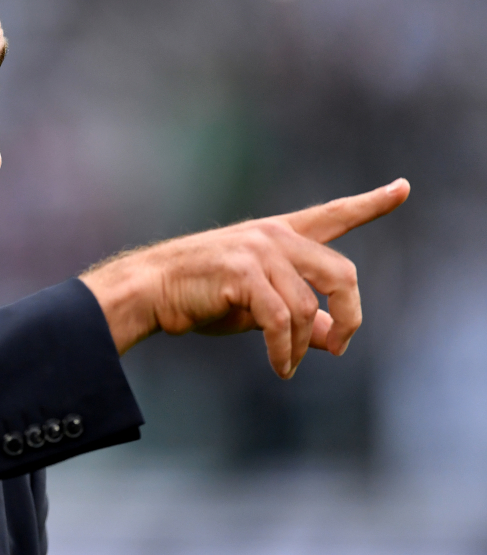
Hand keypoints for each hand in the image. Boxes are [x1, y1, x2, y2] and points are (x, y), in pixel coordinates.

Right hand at [80, 178, 410, 377]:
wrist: (150, 289)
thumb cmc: (200, 297)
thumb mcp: (259, 305)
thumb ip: (301, 314)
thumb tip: (336, 339)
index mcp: (279, 234)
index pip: (334, 215)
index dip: (372, 203)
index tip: (403, 188)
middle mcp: (274, 235)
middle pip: (343, 273)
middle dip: (351, 315)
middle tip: (339, 347)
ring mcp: (259, 251)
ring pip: (308, 307)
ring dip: (302, 346)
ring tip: (288, 365)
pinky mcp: (243, 273)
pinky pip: (283, 321)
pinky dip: (285, 351)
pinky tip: (280, 366)